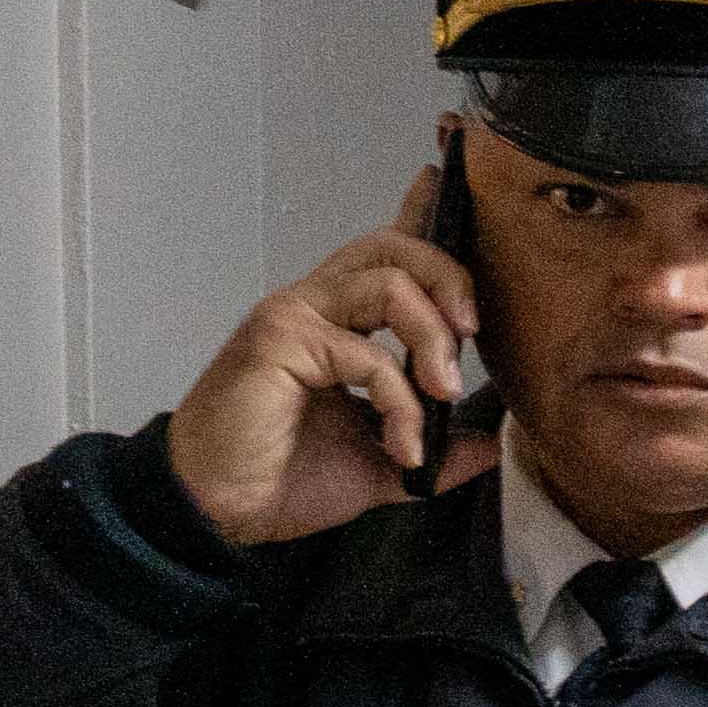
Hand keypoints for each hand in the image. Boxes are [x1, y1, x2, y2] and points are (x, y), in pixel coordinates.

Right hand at [164, 219, 490, 552]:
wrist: (220, 510)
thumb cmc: (285, 478)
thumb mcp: (382, 467)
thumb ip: (434, 448)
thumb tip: (487, 446)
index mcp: (340, 321)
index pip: (388, 254)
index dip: (422, 215)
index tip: (456, 196)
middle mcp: (317, 304)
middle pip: (395, 246)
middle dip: (451, 279)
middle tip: (471, 337)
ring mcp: (295, 315)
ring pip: (388, 283)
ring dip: (432, 339)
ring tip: (440, 395)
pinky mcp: (280, 339)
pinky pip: (367, 352)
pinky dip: (400, 402)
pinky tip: (401, 448)